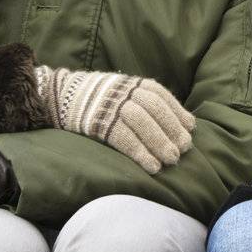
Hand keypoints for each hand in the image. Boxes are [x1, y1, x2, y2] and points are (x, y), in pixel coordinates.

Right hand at [34, 66, 194, 173]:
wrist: (61, 96)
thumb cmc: (103, 101)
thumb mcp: (126, 93)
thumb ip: (148, 104)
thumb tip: (182, 123)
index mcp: (134, 83)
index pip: (161, 96)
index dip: (177, 112)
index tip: (190, 129)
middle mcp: (125, 91)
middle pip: (154, 109)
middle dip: (172, 129)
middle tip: (185, 149)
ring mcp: (111, 106)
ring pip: (141, 122)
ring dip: (159, 143)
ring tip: (172, 160)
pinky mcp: (98, 123)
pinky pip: (123, 138)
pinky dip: (140, 153)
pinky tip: (152, 167)